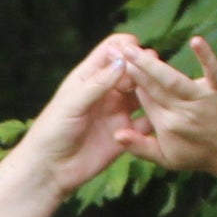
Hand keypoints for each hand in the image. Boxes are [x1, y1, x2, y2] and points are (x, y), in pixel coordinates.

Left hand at [9, 32, 156, 196]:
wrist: (50, 169)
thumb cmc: (52, 131)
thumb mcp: (72, 103)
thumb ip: (97, 83)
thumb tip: (122, 61)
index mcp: (90, 76)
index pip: (112, 50)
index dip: (126, 47)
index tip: (138, 49)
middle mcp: (107, 90)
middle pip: (133, 70)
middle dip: (146, 67)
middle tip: (158, 68)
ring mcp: (118, 110)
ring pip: (144, 93)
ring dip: (155, 90)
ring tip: (166, 88)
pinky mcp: (126, 132)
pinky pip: (147, 122)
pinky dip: (157, 117)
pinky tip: (165, 114)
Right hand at [121, 35, 216, 178]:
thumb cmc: (199, 155)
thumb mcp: (166, 159)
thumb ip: (139, 147)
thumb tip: (115, 134)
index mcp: (166, 125)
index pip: (144, 99)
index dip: (130, 82)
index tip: (114, 66)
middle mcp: (181, 112)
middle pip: (153, 87)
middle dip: (134, 68)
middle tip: (118, 50)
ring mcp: (202, 99)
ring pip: (172, 80)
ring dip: (151, 64)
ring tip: (133, 49)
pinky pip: (212, 70)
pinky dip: (205, 56)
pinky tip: (195, 41)